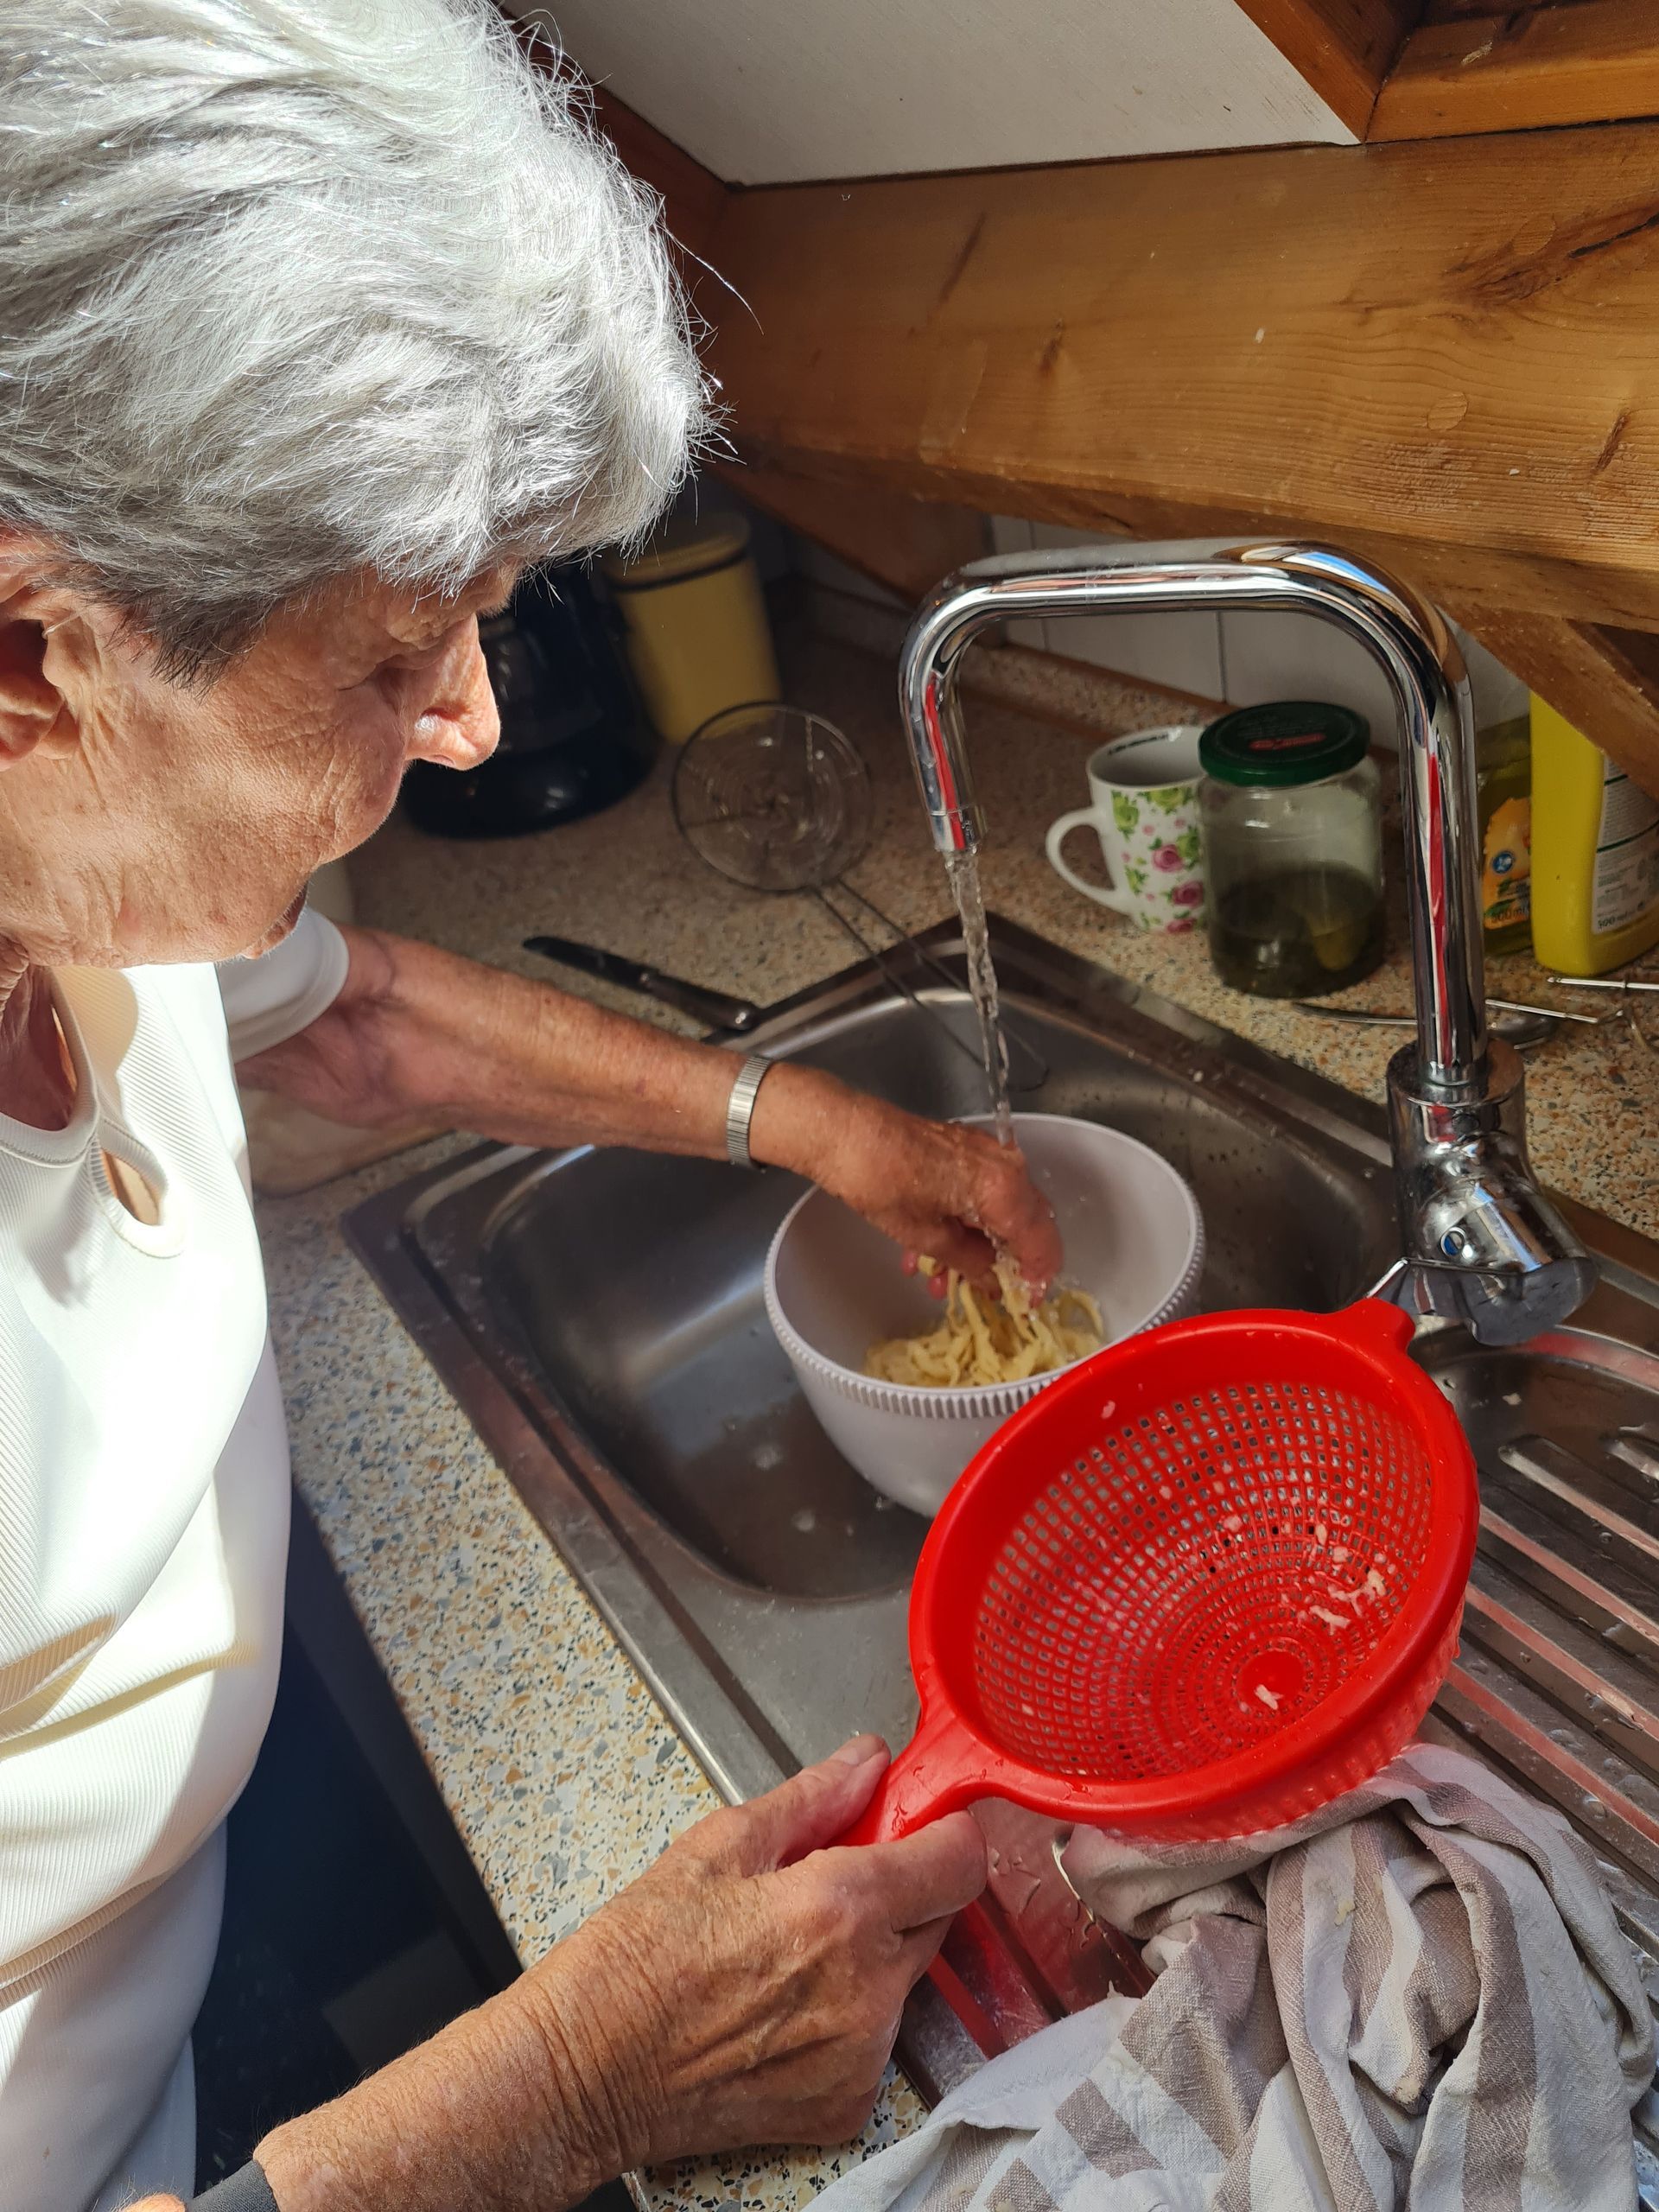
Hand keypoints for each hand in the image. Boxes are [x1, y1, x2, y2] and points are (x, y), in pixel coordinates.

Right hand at [256, 1741, 985, 2210]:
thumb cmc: (635, 1958)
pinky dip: (848, 2017)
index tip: (915, 1822)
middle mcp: (870, 1988)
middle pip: (941, 1916)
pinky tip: (782, 2007)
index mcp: (842, 1909)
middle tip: (828, 1882)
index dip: (943, 1830)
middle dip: (902, 1888)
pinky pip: (878, 2040)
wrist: (584, 2075)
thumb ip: (814, 1797)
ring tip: (788, 1952)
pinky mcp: (847, 2105)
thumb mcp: (716, 1845)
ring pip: (908, 1979)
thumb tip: (870, 1759)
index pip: (960, 1859)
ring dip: (872, 1955)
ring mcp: (863, 2055)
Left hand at [755, 1071, 1060, 1294]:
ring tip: (941, 1281)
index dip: (1036, 1278)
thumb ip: (971, 1262)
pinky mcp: (964, 1150)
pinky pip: (979, 1193)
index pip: (1041, 1243)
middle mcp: (1005, 1166)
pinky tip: (928, 1253)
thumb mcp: (927, 1236)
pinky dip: (963, 1224)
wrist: (844, 1133)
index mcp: (1004, 1189)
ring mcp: (985, 1154)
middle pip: (1026, 1225)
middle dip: (1004, 1264)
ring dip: (976, 1248)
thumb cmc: (880, 1181)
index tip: (1024, 1302)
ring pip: (999, 1212)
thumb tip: (994, 1281)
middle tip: (984, 1291)